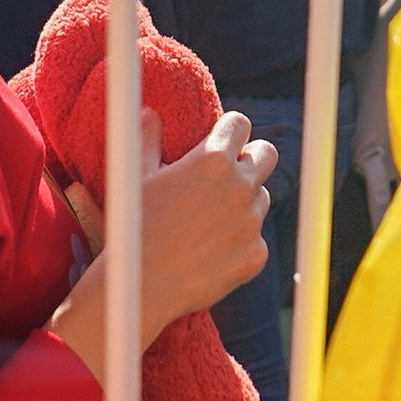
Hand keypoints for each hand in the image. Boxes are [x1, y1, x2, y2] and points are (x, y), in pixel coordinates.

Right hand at [52, 115, 274, 377]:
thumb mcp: (137, 176)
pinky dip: (239, 242)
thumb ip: (148, 139)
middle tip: (232, 171)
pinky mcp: (257, 255)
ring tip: (208, 220)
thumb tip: (151, 114)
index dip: (229, 131)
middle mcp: (240, 186)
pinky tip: (211, 251)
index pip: (240, 124)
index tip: (221, 140)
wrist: (141, 286)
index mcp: (213, 159)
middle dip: (252, 157)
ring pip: (260, 198)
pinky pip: (256, 239)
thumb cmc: (134, 227)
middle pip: (267, 154)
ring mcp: (252, 222)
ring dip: (243, 202)